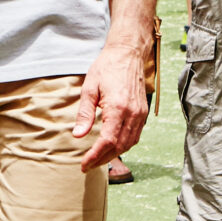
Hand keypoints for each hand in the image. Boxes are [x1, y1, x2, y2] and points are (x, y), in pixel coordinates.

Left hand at [74, 35, 152, 169]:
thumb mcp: (90, 88)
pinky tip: (112, 147)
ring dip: (113, 154)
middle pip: (119, 146)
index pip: (107, 141)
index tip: (83, 164)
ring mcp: (140, 114)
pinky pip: (135, 136)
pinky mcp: (143, 113)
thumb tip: (78, 135)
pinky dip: (123, 145)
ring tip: (97, 160)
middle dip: (102, 159)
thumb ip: (85, 113)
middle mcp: (133, 114)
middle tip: (87, 166)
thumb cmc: (107, 68)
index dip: (95, 156)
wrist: (128, 54)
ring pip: (129, 143)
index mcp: (118, 108)